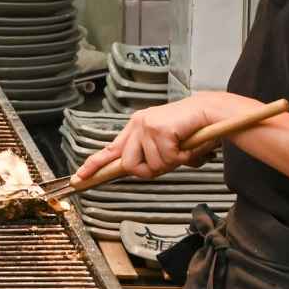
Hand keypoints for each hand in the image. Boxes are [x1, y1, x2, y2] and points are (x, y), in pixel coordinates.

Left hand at [73, 95, 231, 181]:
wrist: (208, 111)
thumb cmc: (189, 130)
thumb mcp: (163, 144)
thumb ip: (148, 156)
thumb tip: (138, 171)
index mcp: (135, 127)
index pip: (110, 150)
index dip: (94, 165)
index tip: (79, 177)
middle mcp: (137, 125)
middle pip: (129, 165)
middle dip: (149, 170)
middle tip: (169, 161)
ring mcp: (147, 126)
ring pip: (151, 165)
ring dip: (170, 163)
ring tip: (181, 148)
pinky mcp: (160, 129)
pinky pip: (167, 158)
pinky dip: (181, 157)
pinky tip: (186, 145)